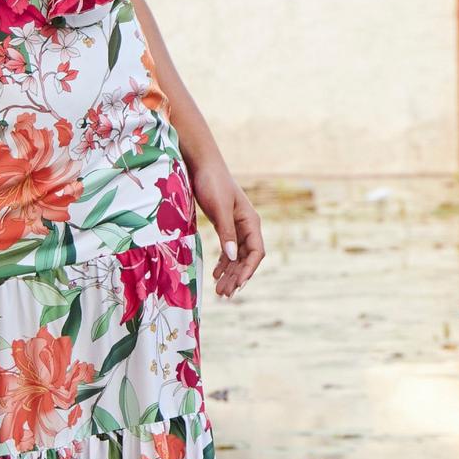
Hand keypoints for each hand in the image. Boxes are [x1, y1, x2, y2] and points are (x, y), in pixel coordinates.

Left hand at [189, 157, 263, 298]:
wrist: (202, 164)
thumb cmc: (212, 183)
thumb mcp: (219, 208)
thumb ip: (226, 232)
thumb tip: (231, 256)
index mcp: (251, 222)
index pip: (256, 252)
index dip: (248, 270)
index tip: (237, 285)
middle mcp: (247, 226)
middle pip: (246, 258)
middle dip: (236, 276)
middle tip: (223, 294)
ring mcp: (236, 226)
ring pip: (236, 256)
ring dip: (229, 273)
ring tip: (219, 290)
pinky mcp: (224, 225)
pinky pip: (227, 249)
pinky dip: (222, 262)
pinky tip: (215, 273)